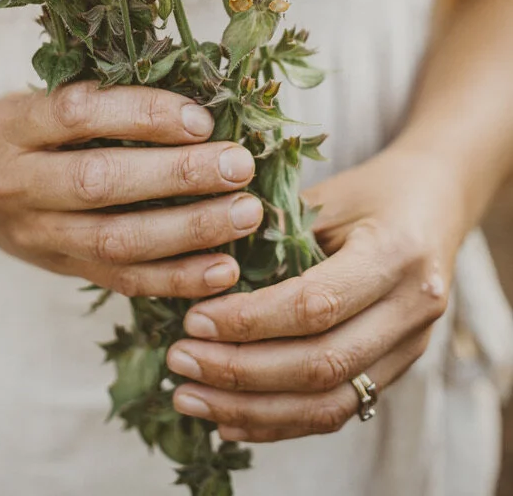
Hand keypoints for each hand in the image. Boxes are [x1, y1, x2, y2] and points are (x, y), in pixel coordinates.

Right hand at [0, 81, 262, 297]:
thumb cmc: (26, 125)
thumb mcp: (44, 94)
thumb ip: (104, 100)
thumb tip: (200, 106)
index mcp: (10, 126)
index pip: (78, 115)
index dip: (143, 116)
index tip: (202, 118)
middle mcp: (14, 183)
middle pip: (99, 183)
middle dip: (177, 176)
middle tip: (237, 165)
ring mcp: (33, 234)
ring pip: (114, 241)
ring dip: (189, 230)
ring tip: (245, 213)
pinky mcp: (58, 269)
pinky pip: (121, 280)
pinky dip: (177, 278)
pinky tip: (223, 268)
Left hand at [167, 144, 464, 440]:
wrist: (435, 201)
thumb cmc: (370, 190)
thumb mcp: (327, 195)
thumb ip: (275, 234)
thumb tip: (200, 273)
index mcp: (394, 254)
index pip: (316, 304)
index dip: (250, 320)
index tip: (193, 320)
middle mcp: (412, 309)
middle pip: (322, 363)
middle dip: (242, 372)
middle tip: (179, 361)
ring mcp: (411, 347)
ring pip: (329, 403)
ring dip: (252, 410)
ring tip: (190, 397)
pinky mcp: (398, 370)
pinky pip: (338, 411)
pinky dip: (279, 423)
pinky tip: (229, 420)